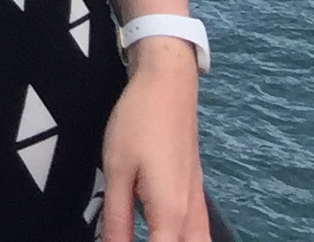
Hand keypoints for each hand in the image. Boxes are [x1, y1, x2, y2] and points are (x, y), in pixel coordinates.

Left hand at [102, 44, 206, 239]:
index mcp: (170, 214)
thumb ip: (116, 217)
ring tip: (149, 234)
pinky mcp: (195, 194)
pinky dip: (184, 240)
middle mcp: (191, 216)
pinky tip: (163, 234)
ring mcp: (197, 205)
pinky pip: (198, 233)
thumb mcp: (117, 170)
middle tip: (128, 237)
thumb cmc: (138, 124)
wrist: (168, 87)